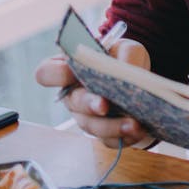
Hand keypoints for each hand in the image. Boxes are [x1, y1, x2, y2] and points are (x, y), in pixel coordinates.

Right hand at [35, 39, 151, 147]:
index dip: (56, 74)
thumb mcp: (128, 48)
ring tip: (133, 124)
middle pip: (73, 102)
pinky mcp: (101, 133)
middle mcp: (73, 95)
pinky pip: (107, 140)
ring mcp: (85, 116)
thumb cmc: (124, 60)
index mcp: (69, 69)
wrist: (141, 83)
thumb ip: (126, 54)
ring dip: (111, 126)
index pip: (47, 72)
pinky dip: (123, 137)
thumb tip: (127, 71)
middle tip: (104, 106)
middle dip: (89, 104)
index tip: (73, 72)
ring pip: (90, 125)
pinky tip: (137, 132)